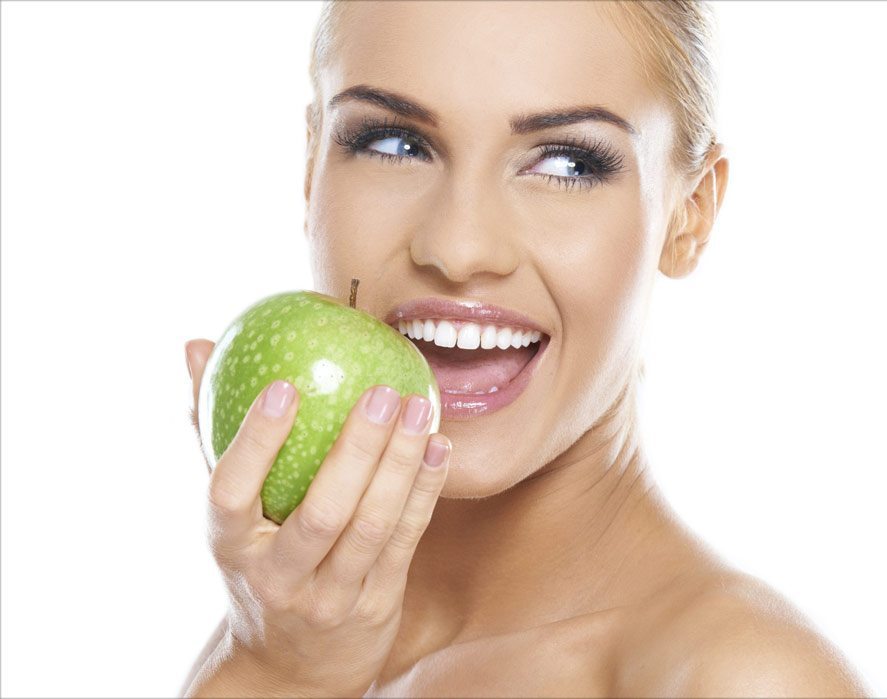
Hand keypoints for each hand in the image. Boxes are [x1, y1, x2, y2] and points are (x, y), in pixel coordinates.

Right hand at [184, 339, 451, 696]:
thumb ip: (211, 430)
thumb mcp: (227, 510)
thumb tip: (196, 346)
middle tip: (382, 392)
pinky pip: (405, 541)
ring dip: (401, 465)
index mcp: (230, 546)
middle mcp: (276, 577)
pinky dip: (424, 491)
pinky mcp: (374, 604)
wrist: (288, 666)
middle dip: (356, 449)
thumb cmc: (255, 560)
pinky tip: (438, 445)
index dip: (256, 441)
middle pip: (321, 512)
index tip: (285, 385)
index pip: (231, 492)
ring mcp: (328, 597)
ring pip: (372, 527)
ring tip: (418, 409)